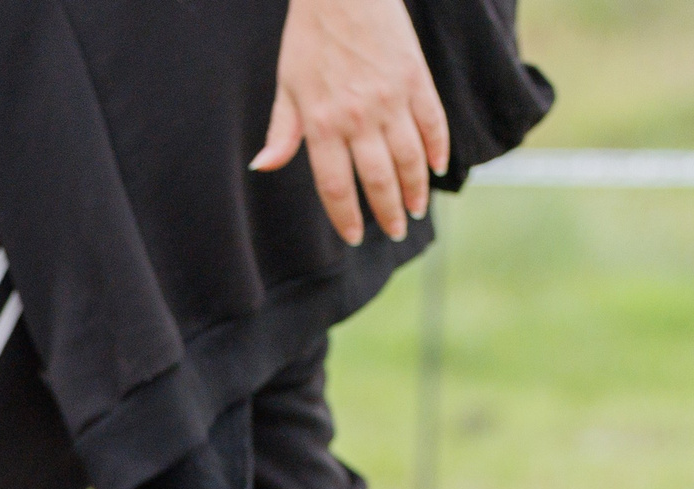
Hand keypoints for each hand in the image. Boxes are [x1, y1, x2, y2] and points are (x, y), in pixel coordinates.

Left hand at [251, 0, 451, 244]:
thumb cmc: (309, 39)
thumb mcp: (287, 87)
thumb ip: (282, 131)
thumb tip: (262, 167)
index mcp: (322, 125)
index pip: (336, 186)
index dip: (347, 216)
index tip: (356, 236)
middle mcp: (359, 118)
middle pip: (378, 179)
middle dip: (387, 212)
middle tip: (396, 232)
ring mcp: (392, 99)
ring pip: (409, 158)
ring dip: (415, 189)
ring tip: (415, 210)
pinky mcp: (416, 79)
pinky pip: (432, 123)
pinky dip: (438, 148)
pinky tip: (436, 169)